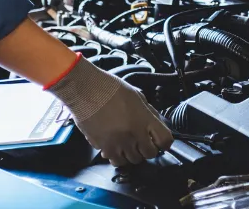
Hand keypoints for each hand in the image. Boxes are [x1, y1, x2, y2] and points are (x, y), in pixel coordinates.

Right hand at [46, 55, 173, 166]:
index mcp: (143, 119)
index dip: (163, 142)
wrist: (84, 89)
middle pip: (149, 154)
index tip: (158, 140)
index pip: (165, 141)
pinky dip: (117, 156)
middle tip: (142, 141)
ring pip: (133, 160)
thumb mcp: (136, 94)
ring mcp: (118, 143)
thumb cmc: (108, 87)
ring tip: (127, 143)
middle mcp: (133, 134)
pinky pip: (115, 161)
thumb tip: (155, 122)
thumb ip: (148, 111)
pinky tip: (115, 146)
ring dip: (132, 153)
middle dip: (147, 148)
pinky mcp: (103, 147)